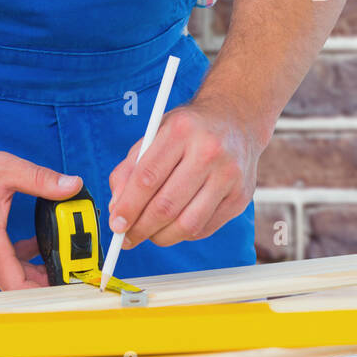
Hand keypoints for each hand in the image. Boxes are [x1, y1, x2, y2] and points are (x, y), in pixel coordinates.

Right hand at [0, 146, 82, 290]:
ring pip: (3, 278)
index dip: (46, 289)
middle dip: (42, 276)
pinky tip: (21, 246)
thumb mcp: (6, 169)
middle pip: (14, 284)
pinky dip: (9, 262)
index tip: (66, 281)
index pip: (19, 287)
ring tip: (46, 250)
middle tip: (65, 262)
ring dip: (26, 268)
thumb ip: (42, 180)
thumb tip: (71, 185)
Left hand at [107, 96, 262, 248]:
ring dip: (160, 237)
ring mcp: (228, 176)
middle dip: (141, 228)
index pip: (147, 177)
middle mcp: (208, 152)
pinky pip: (204, 228)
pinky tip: (172, 226)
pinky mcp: (240, 197)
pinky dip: (182, 234)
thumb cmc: (189, 128)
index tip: (116, 224)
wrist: (236, 118)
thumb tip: (117, 207)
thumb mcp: (154, 132)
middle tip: (126, 238)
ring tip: (148, 234)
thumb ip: (130, 167)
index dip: (128, 206)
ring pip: (187, 224)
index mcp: (180, 130)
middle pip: (166, 205)